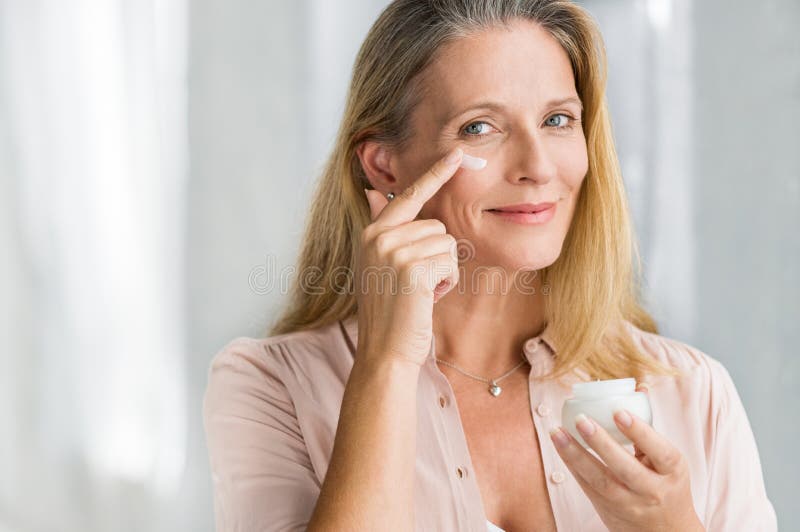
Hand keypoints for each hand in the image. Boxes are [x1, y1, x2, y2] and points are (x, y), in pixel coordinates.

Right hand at [355, 147, 464, 367]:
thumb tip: (373, 192)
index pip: (408, 195)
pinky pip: (451, 261)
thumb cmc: (389, 310)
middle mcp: (379, 236)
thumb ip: (382, 227)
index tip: (457, 153)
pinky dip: (447, 282)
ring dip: (444, 270)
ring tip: (420, 292)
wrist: (384, 350)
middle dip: (438, 255)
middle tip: (417, 284)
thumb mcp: (379, 264)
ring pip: (447, 243)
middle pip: (437, 225)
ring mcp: (394, 251)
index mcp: (372, 232)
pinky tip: (427, 298)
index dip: (435, 174)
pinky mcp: (412, 268)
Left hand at [549, 383, 704, 531]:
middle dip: (601, 443)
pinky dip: (572, 465)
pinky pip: (587, 486)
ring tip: (557, 432)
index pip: (659, 451)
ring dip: (575, 454)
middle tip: (581, 419)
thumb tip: (639, 387)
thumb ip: (649, 427)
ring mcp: (628, 503)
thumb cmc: (666, 484)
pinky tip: (560, 445)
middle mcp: (652, 490)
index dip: (640, 432)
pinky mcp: (608, 509)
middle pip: (624, 467)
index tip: (618, 411)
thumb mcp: (667, 460)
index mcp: (672, 471)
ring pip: (599, 480)